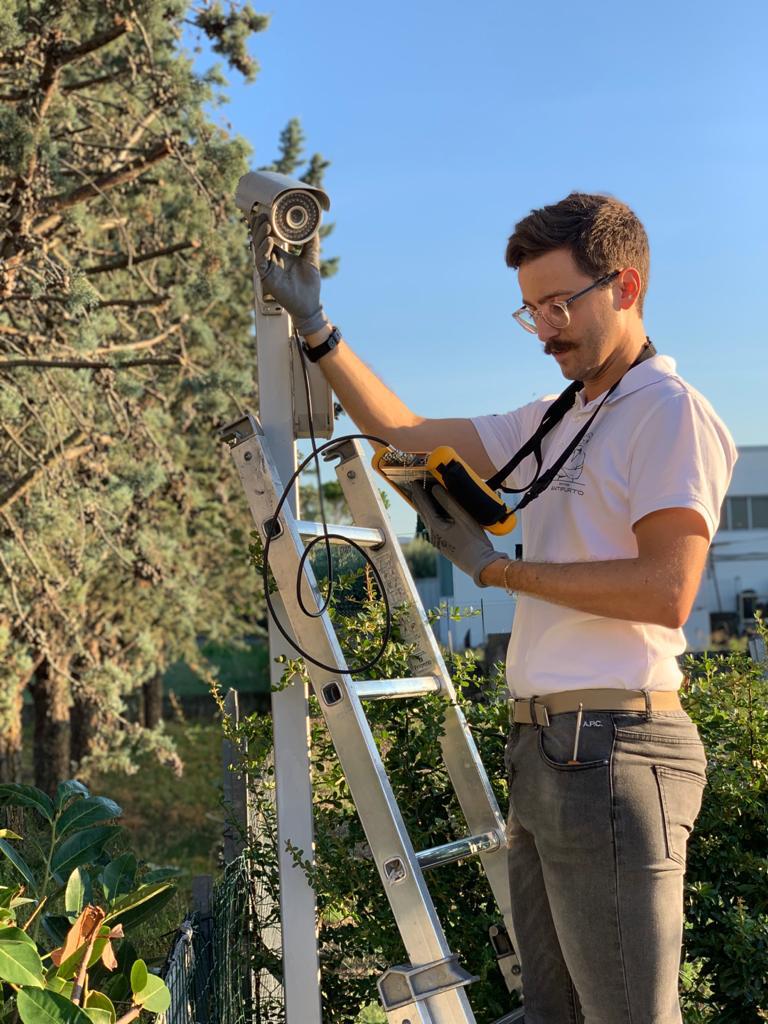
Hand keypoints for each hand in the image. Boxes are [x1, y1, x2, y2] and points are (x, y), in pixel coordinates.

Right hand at [252, 214, 327, 335]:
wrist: (309, 304)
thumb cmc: (309, 284)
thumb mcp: (311, 258)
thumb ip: (311, 243)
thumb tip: (315, 225)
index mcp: (279, 254)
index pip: (268, 236)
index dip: (266, 224)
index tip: (268, 211)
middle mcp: (271, 259)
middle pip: (260, 239)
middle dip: (259, 226)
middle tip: (262, 213)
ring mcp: (267, 268)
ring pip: (258, 248)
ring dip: (260, 235)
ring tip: (265, 224)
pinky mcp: (266, 277)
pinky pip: (261, 261)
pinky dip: (263, 250)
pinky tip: (268, 241)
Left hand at [411, 484, 503, 586]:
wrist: (481, 565)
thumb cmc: (473, 541)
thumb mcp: (462, 517)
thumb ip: (448, 502)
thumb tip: (435, 489)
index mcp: (435, 527)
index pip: (423, 505)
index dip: (418, 492)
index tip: (413, 482)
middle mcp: (433, 534)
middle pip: (423, 513)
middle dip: (419, 500)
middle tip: (415, 487)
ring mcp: (438, 541)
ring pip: (428, 520)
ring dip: (425, 508)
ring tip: (424, 498)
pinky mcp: (445, 544)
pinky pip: (435, 526)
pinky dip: (433, 516)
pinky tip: (437, 514)